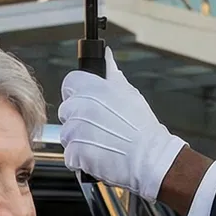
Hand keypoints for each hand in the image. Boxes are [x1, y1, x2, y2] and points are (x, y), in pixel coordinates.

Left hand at [58, 53, 186, 200]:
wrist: (149, 157)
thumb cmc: (142, 128)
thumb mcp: (129, 93)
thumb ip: (112, 74)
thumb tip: (106, 56)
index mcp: (93, 88)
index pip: (69, 83)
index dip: (76, 94)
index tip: (85, 103)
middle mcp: (81, 106)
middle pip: (65, 111)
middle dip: (77, 120)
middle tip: (98, 129)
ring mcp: (76, 130)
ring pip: (66, 134)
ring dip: (78, 141)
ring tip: (100, 144)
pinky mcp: (75, 152)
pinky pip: (69, 155)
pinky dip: (80, 160)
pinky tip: (97, 157)